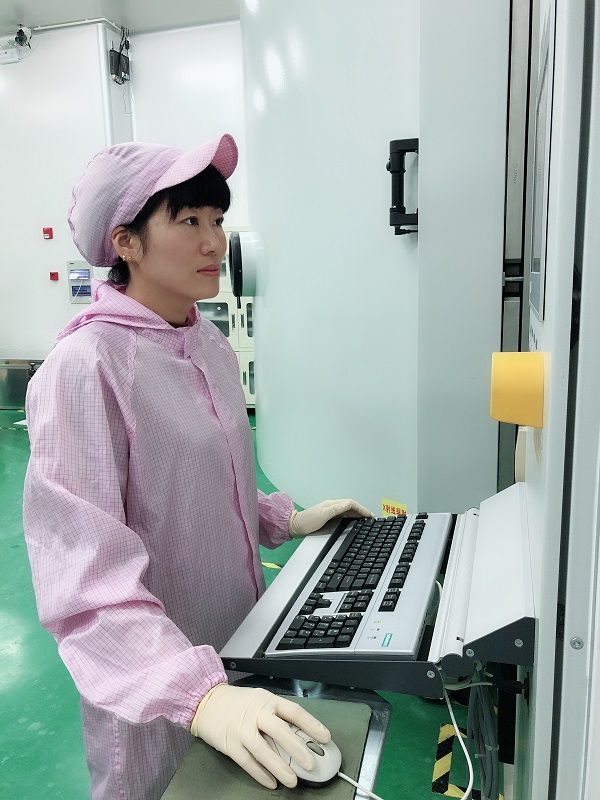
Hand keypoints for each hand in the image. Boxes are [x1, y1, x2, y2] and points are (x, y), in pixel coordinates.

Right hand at [190, 684, 330, 788]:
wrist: (207, 702)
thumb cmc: (239, 703)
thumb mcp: (260, 700)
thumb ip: (277, 715)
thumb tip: (300, 735)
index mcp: (267, 701)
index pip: (293, 711)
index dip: (311, 724)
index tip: (325, 737)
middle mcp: (256, 714)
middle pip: (280, 731)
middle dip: (297, 749)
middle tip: (311, 764)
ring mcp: (242, 730)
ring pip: (263, 750)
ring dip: (279, 767)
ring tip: (292, 781)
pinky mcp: (230, 744)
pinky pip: (247, 762)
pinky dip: (260, 774)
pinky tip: (271, 782)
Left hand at [289, 498, 372, 537]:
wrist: (295, 526)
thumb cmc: (307, 521)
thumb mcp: (323, 515)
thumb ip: (336, 509)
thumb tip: (349, 504)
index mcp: (332, 504)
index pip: (350, 503)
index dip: (361, 509)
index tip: (369, 515)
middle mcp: (332, 506)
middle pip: (350, 506)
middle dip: (361, 511)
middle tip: (370, 518)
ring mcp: (330, 512)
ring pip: (347, 510)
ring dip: (357, 514)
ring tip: (365, 520)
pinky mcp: (328, 517)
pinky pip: (343, 515)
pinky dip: (351, 517)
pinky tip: (353, 522)